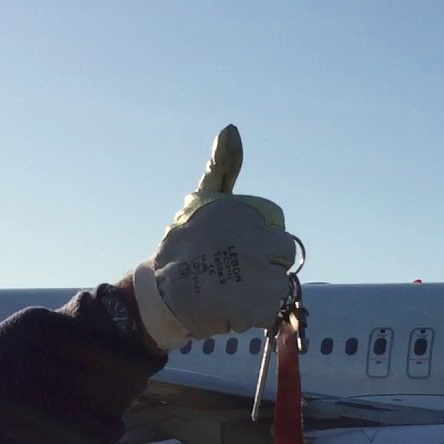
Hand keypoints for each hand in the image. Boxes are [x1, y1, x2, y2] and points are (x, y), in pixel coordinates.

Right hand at [131, 125, 296, 350]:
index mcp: (249, 219)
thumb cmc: (184, 245)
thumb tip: (230, 128)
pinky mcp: (255, 307)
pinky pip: (272, 311)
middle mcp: (257, 245)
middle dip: (264, 270)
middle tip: (234, 274)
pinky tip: (232, 308)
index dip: (261, 248)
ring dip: (261, 294)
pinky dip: (255, 315)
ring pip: (280, 287)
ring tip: (231, 292)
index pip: (279, 239)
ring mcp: (257, 277)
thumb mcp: (204, 200)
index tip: (235, 253)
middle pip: (283, 261)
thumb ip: (222, 168)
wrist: (160, 292)